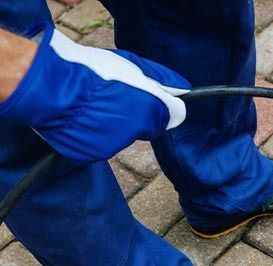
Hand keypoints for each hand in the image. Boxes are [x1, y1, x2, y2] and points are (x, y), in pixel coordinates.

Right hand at [0, 23, 189, 164]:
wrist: (50, 86)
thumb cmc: (90, 70)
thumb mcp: (132, 66)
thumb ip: (161, 80)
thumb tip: (184, 90)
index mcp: (150, 108)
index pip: (173, 115)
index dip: (161, 105)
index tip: (150, 98)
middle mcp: (136, 131)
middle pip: (146, 127)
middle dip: (136, 115)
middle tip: (113, 97)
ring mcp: (113, 145)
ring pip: (122, 136)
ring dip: (112, 125)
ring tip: (91, 105)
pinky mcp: (92, 154)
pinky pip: (99, 145)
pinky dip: (93, 135)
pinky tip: (81, 118)